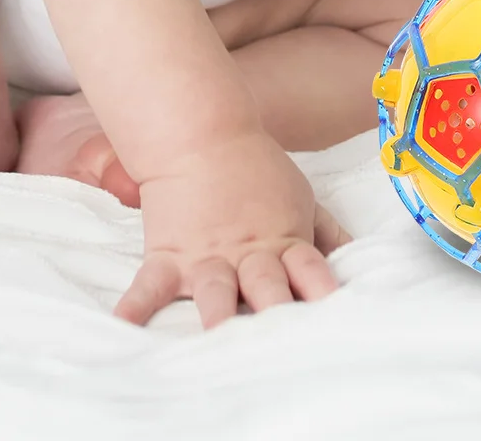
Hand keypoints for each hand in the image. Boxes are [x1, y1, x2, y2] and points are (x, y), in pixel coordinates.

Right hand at [114, 128, 350, 328]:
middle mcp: (248, 256)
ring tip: (219, 343)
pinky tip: (124, 330)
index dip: (323, 293)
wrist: (202, 135)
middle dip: (276, 314)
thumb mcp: (301, 197)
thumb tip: (355, 258)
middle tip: (284, 345)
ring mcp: (207, 258)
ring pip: (216, 292)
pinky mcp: (168, 257)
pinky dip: (135, 308)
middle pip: (268, 288)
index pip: (311, 271)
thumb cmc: (257, 170)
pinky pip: (150, 287)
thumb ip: (326, 233)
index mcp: (284, 242)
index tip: (335, 319)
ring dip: (218, 317)